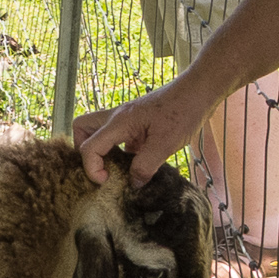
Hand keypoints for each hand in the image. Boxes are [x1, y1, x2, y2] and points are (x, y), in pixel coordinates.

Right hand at [75, 79, 209, 187]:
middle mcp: (116, 117)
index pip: (89, 147)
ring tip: (115, 168)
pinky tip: (134, 162)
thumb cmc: (182, 113)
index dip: (92, 169)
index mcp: (119, 122)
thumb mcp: (165, 144)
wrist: (197, 93)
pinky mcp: (135, 123)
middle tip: (101, 168)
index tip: (106, 182)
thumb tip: (133, 184)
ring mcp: (125, 119)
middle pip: (81, 129)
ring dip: (99, 149)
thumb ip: (145, 166)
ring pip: (97, 130)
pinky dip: (116, 150)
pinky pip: (115, 136)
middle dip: (84, 151)